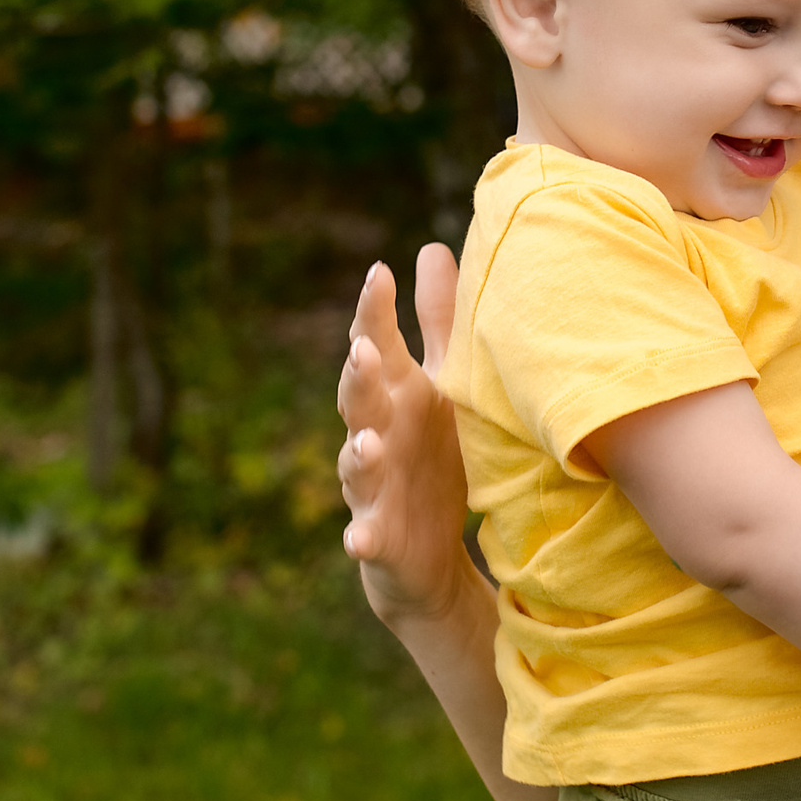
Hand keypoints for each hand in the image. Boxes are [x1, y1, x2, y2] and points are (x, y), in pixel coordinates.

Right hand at [336, 244, 475, 624]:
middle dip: (358, 376)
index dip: (372, 313)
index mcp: (396, 394)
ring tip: (367, 442)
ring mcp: (371, 487)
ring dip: (358, 454)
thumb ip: (438, 322)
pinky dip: (361, 537)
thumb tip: (431, 246)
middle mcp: (376, 433)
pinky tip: (359, 540)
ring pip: (356, 466)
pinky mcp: (376, 538)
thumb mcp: (444, 386)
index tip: (379, 273)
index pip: (375, 345)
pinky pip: (365, 536)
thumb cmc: (433, 455)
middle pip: (358, 399)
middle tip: (364, 350)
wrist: (430, 553)